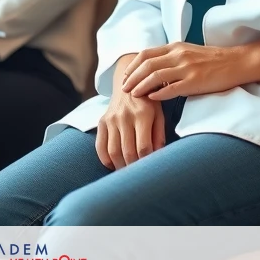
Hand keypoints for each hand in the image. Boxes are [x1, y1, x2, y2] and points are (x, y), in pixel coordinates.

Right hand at [94, 54, 165, 169]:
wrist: (128, 83)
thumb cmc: (148, 102)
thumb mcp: (159, 115)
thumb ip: (159, 135)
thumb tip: (159, 157)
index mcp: (142, 115)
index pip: (144, 147)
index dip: (147, 162)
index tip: (150, 170)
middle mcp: (125, 117)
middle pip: (128, 151)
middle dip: (134, 168)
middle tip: (139, 176)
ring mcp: (111, 119)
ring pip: (113, 151)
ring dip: (120, 166)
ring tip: (127, 172)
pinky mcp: (102, 121)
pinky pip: (100, 146)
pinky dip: (105, 159)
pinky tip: (113, 164)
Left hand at [120, 42, 248, 100]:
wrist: (237, 62)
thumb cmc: (213, 60)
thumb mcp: (189, 52)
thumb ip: (171, 57)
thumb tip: (153, 69)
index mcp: (175, 47)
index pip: (146, 54)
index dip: (132, 66)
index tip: (125, 76)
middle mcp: (179, 55)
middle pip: (146, 65)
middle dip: (132, 77)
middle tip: (124, 88)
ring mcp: (187, 68)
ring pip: (155, 76)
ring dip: (141, 86)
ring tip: (133, 95)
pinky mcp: (195, 81)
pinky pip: (171, 88)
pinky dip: (159, 94)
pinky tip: (151, 99)